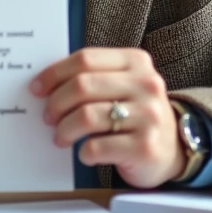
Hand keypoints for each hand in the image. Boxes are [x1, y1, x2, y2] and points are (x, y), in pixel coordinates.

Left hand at [30, 48, 184, 187]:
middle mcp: (146, 85)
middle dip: (56, 103)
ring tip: (61, 137)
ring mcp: (148, 116)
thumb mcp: (124, 86)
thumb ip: (94, 77)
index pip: (86, 59)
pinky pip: (96, 147)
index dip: (55, 73)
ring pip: (86, 116)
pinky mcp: (145, 147)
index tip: (37, 88)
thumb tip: (45, 84)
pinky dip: (83, 152)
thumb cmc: (136, 114)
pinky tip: (85, 153)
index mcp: (136, 62)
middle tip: (48, 117)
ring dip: (64, 130)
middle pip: (82, 86)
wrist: (174, 149)